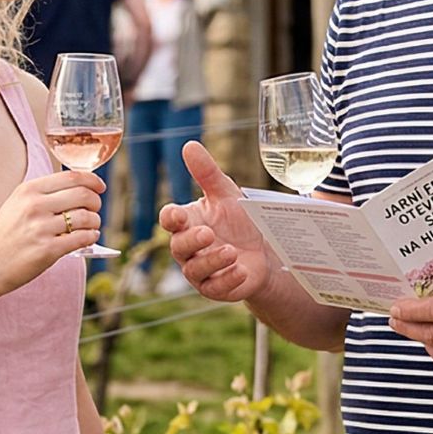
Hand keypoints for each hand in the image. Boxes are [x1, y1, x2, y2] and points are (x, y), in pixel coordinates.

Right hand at [0, 170, 105, 294]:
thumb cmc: (3, 237)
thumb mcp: (16, 205)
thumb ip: (43, 195)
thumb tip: (79, 189)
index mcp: (27, 191)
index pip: (71, 177)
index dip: (92, 180)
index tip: (99, 186)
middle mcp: (34, 206)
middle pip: (83, 194)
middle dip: (96, 201)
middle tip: (95, 209)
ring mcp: (41, 228)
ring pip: (86, 217)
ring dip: (95, 221)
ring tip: (91, 226)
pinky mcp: (48, 250)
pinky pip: (82, 238)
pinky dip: (91, 237)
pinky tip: (88, 238)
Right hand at [158, 142, 272, 301]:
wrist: (263, 251)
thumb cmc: (239, 220)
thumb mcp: (227, 194)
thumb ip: (207, 173)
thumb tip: (189, 145)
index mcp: (187, 222)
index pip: (169, 219)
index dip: (171, 218)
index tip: (178, 215)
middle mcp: (187, 247)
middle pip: (178, 246)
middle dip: (192, 241)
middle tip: (209, 233)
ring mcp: (199, 270)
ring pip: (194, 270)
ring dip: (212, 260)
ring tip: (231, 251)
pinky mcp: (214, 288)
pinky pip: (214, 287)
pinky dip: (227, 279)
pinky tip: (241, 269)